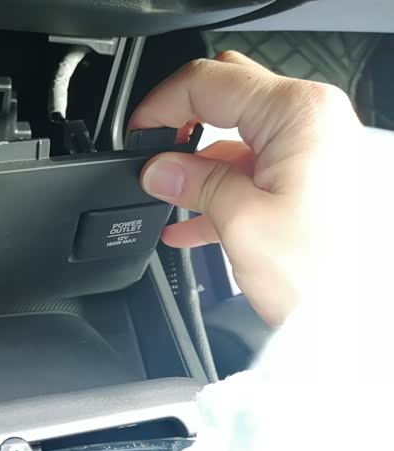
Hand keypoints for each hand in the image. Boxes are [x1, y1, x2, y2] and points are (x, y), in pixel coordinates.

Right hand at [130, 51, 361, 325]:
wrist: (362, 321)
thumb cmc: (329, 278)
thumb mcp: (242, 224)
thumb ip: (194, 183)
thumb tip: (157, 169)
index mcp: (298, 114)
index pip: (210, 81)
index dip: (161, 105)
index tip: (136, 134)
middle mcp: (312, 120)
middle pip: (226, 95)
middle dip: (181, 121)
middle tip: (152, 152)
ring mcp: (313, 147)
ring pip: (236, 134)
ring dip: (198, 162)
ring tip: (167, 199)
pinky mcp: (310, 176)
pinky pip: (252, 166)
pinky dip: (219, 184)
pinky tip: (190, 221)